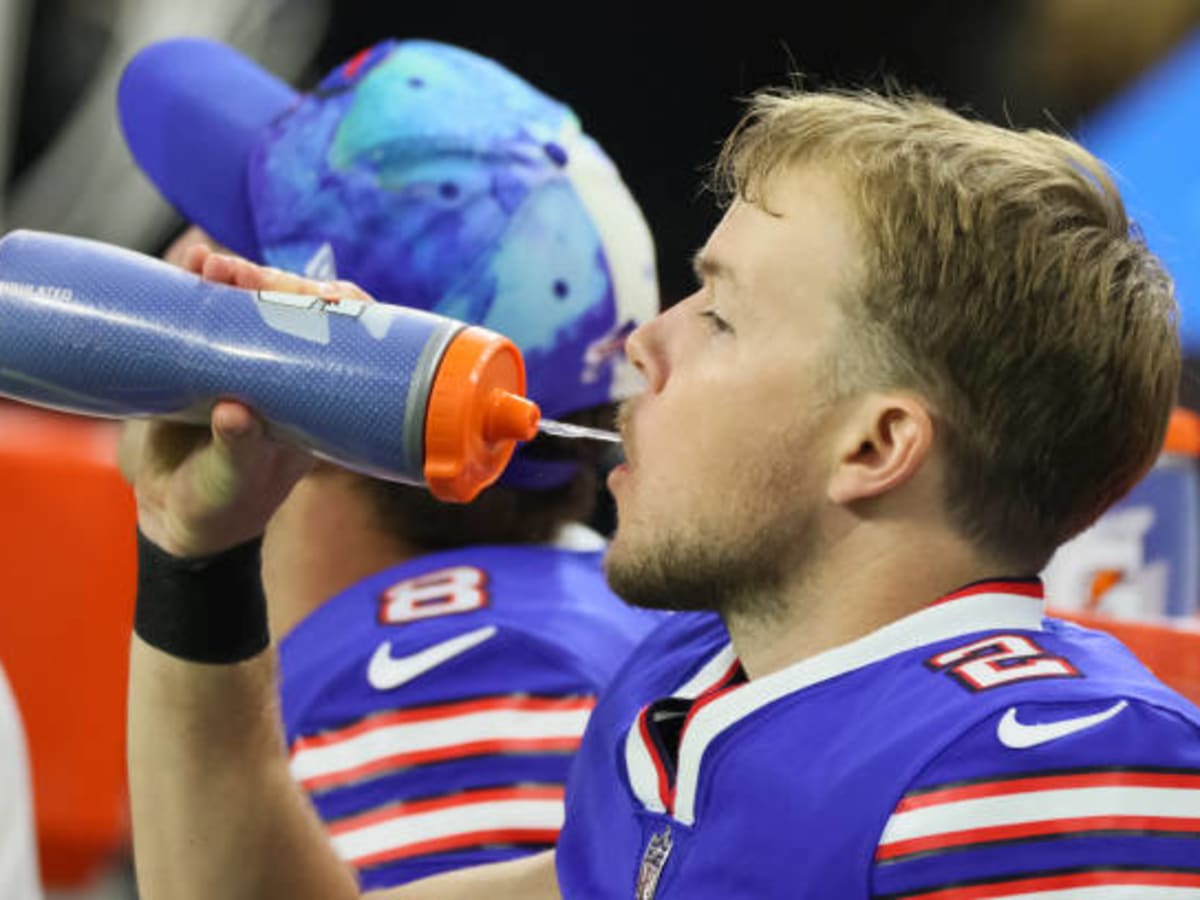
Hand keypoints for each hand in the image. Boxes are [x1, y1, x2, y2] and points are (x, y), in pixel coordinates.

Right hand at [119, 247, 370, 556]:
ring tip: (206, 265)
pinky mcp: (205, 352)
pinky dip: (198, 284)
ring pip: (251, 301)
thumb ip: (238, 450)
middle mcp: (289, 370)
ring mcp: (247, 357)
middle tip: (237, 276)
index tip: (325, 296)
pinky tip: (188, 263)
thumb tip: (234, 412)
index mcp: (320, 397)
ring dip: (234, 275)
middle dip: (270, 284)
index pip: (347, 339)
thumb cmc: (221, 500)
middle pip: (296, 308)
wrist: (173, 509)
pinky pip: (208, 309)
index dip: (341, 309)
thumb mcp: (233, 480)